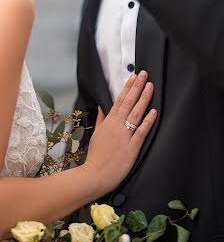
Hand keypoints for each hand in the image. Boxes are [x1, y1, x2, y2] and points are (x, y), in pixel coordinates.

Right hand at [84, 71, 156, 196]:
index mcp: (109, 121)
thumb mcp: (97, 134)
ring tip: (150, 87)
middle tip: (144, 75)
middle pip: (129, 103)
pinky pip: (141, 132)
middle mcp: (117, 126)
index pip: (120, 100)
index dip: (128, 87)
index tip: (134, 76)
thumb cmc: (96, 155)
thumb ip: (101, 119)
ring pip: (136, 114)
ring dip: (144, 99)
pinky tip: (153, 112)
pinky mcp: (132, 147)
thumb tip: (102, 105)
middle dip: (137, 87)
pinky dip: (147, 121)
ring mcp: (125, 136)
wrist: (96, 174)